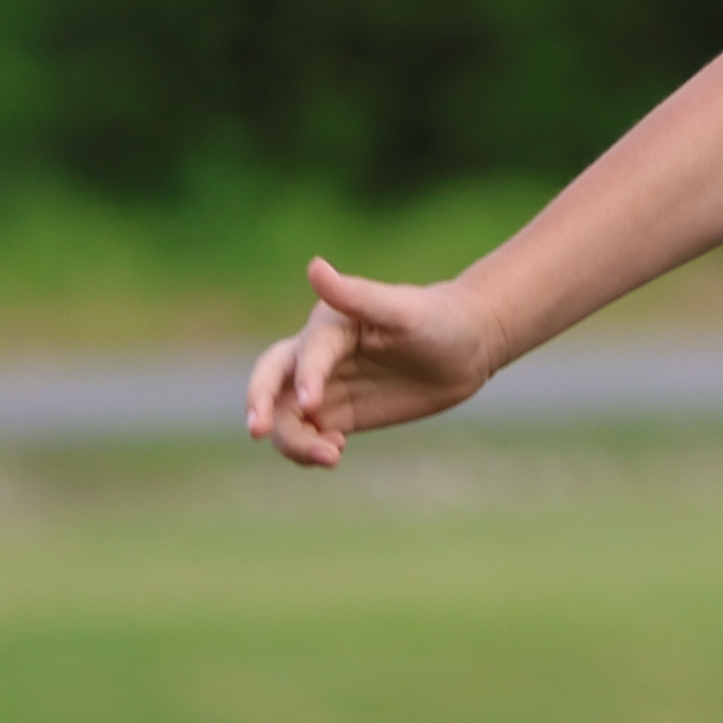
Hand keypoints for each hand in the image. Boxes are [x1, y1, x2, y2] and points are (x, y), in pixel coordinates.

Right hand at [244, 256, 504, 465]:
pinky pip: (308, 435)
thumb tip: (314, 267)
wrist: (466, 349)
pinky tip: (336, 453)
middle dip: (260, 402)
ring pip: (286, 414)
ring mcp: (323, 387)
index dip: (306, 377)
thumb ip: (358, 296)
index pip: (307, 351)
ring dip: (294, 438)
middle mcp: (316, 354)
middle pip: (272, 378)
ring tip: (330, 455)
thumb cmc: (438, 321)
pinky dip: (310, 449)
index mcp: (329, 323)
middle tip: (257, 431)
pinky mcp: (337, 414)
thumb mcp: (403, 311)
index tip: (313, 405)